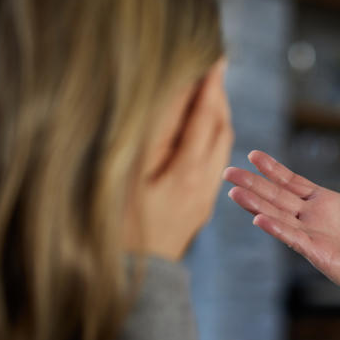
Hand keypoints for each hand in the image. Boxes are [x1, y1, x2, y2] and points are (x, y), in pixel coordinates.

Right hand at [127, 59, 232, 259]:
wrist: (132, 283)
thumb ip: (151, 137)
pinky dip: (212, 137)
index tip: (215, 57)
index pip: (203, 117)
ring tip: (209, 91)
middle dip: (217, 95)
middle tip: (214, 66)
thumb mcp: (128, 177)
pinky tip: (200, 130)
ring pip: (221, 146)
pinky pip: (215, 163)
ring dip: (217, 115)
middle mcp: (204, 183)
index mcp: (186, 173)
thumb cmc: (119, 228)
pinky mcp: (199, 207)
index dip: (208, 84)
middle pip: (220, 128)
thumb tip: (169, 98)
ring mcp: (204, 197)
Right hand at [223, 144, 339, 300]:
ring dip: (255, 204)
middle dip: (252, 184)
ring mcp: (309, 233)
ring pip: (276, 214)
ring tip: (234, 192)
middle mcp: (309, 216)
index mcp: (322, 201)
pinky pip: (291, 237)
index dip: (273, 169)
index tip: (254, 155)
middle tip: (228, 172)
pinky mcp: (313, 250)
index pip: (291, 182)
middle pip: (276, 196)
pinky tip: (259, 219)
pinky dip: (276, 227)